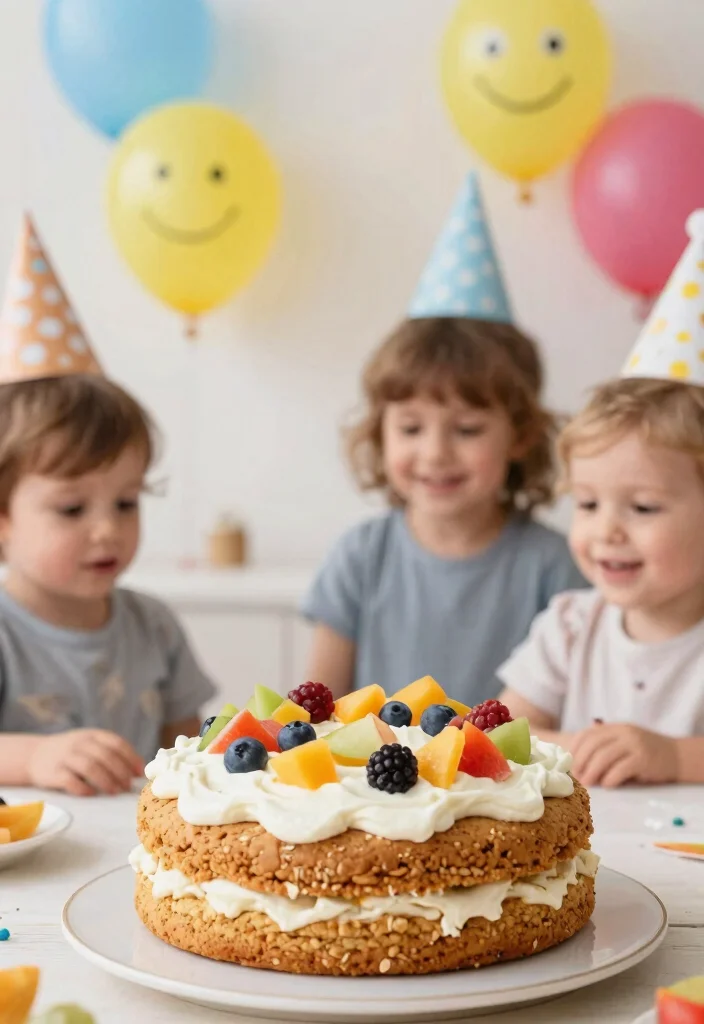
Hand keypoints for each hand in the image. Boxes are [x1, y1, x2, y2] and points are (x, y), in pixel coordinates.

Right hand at [28, 729, 144, 796]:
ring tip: (115, 791)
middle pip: (105, 756)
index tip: (139, 772)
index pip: (116, 743)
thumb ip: (110, 752)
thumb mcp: (89, 744)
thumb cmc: (72, 753)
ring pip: (90, 767)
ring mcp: (65, 757)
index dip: (130, 757)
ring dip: (106, 780)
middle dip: (120, 772)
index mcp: (92, 735)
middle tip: (127, 786)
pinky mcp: (53, 772)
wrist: (34, 755)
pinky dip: (83, 788)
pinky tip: (91, 794)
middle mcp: (79, 743)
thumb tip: (137, 771)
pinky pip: (70, 780)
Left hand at [570, 723, 677, 787]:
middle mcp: (623, 732)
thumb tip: (576, 764)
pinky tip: (606, 785)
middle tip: (575, 776)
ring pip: (605, 756)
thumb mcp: (622, 743)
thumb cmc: (643, 753)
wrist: (675, 755)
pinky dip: (610, 778)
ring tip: (586, 783)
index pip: (587, 734)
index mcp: (614, 727)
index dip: (575, 749)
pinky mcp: (644, 759)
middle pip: (593, 744)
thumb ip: (604, 747)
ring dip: (592, 771)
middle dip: (581, 761)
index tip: (568, 763)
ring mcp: (634, 744)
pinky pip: (622, 768)